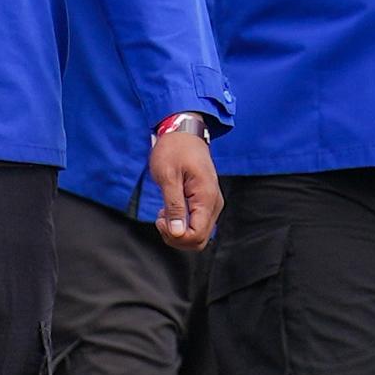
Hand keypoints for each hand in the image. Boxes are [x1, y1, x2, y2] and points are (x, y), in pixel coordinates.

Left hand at [148, 119, 222, 249]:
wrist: (184, 133)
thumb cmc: (174, 150)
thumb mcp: (168, 176)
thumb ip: (174, 206)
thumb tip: (178, 233)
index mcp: (206, 197)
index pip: (197, 235)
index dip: (176, 236)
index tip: (160, 219)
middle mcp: (214, 204)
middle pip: (199, 240)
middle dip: (176, 237)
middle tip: (160, 219)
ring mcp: (212, 204)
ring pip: (198, 235)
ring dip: (178, 231)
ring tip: (164, 213)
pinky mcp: (206, 203)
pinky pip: (196, 224)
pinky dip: (181, 224)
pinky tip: (169, 210)